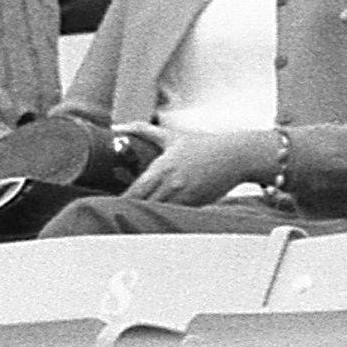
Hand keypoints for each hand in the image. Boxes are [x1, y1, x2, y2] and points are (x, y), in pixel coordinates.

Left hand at [127, 126, 276, 204]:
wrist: (234, 156)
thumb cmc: (201, 146)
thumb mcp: (171, 136)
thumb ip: (143, 131)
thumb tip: (117, 126)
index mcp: (161, 168)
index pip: (134, 191)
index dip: (121, 200)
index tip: (112, 204)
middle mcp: (170, 184)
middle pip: (142, 205)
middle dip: (130, 211)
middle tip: (120, 215)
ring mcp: (184, 196)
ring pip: (158, 213)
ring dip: (146, 215)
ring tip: (134, 220)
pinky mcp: (196, 204)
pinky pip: (175, 215)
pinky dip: (165, 217)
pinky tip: (158, 219)